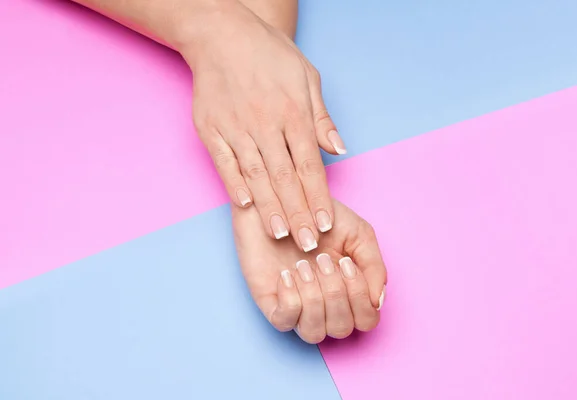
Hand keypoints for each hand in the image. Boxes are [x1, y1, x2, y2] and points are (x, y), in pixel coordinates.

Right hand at [183, 2, 345, 252]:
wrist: (222, 33)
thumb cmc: (269, 55)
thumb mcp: (306, 77)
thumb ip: (321, 118)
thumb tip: (339, 150)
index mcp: (293, 112)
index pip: (310, 165)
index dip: (319, 197)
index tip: (326, 223)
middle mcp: (265, 123)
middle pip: (285, 177)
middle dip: (298, 213)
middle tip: (306, 243)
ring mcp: (236, 127)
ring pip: (256, 175)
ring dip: (269, 207)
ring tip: (280, 234)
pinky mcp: (211, 129)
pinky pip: (224, 163)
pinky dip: (234, 185)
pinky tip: (245, 207)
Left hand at [233, 199, 386, 343]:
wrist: (279, 201)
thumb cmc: (318, 217)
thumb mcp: (357, 233)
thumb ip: (374, 265)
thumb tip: (378, 300)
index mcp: (349, 292)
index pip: (366, 320)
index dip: (360, 297)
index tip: (346, 263)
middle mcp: (325, 306)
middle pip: (342, 329)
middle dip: (335, 292)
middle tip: (323, 259)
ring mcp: (297, 308)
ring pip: (314, 332)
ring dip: (313, 298)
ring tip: (303, 265)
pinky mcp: (271, 304)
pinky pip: (284, 322)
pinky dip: (289, 299)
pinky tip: (286, 274)